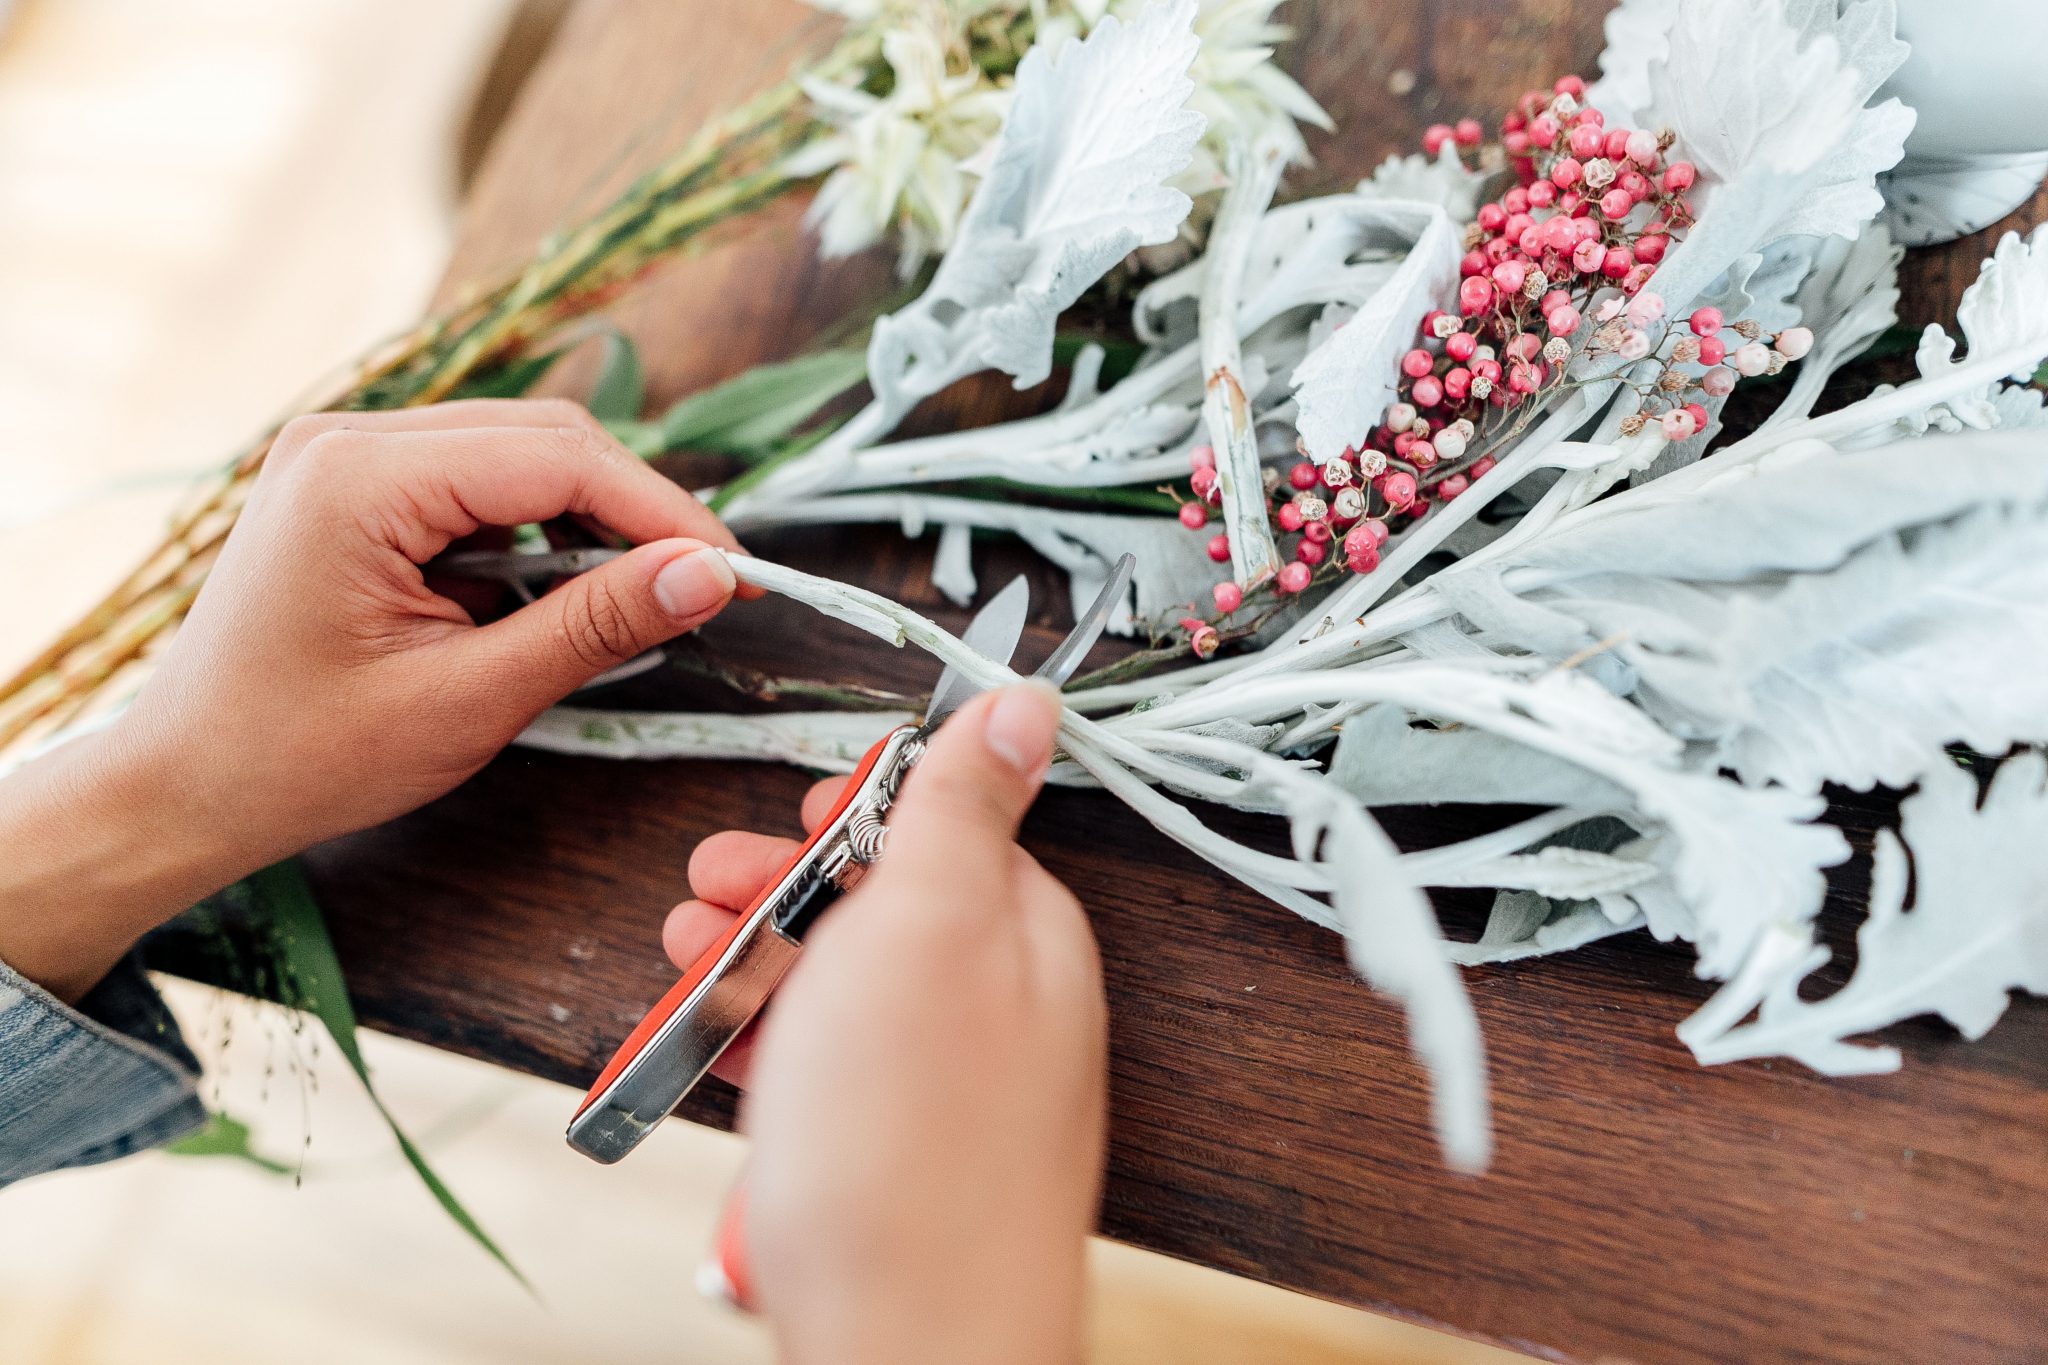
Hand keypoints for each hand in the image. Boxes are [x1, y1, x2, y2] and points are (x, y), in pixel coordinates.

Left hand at [0, 399, 744, 1000]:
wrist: (186, 783)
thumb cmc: (304, 757)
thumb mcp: (468, 700)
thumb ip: (593, 626)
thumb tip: (707, 575)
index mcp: (359, 479)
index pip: (560, 460)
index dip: (663, 513)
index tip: (737, 574)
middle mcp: (347, 437)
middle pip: (545, 436)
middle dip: (635, 509)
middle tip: (706, 587)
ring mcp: (344, 452)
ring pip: (518, 449)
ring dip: (587, 517)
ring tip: (632, 598)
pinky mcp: (352, 480)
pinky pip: (476, 477)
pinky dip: (534, 528)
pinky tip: (551, 591)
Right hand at [665, 685, 1105, 1364]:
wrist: (908, 1348)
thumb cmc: (915, 1145)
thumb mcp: (931, 923)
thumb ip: (965, 807)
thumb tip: (1024, 704)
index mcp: (1026, 935)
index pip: (952, 827)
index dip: (859, 816)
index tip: (792, 822)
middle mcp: (1001, 1009)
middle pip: (882, 911)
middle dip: (781, 893)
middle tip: (708, 896)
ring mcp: (951, 1089)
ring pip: (840, 995)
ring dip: (754, 970)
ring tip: (689, 973)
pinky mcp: (899, 1158)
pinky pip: (826, 1078)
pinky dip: (764, 1054)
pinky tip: (717, 1059)